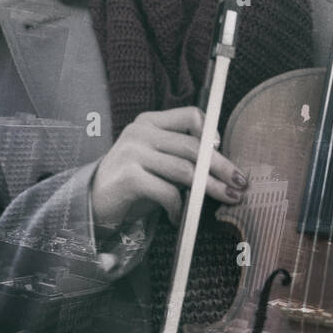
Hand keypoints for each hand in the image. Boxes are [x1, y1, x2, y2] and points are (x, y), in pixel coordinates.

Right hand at [89, 106, 246, 228]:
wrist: (92, 201)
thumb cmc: (134, 181)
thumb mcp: (158, 161)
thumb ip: (183, 155)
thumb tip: (225, 166)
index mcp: (150, 122)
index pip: (190, 115)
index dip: (211, 132)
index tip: (222, 150)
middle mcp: (140, 133)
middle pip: (193, 147)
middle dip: (222, 167)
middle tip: (240, 183)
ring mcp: (132, 153)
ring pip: (185, 170)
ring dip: (210, 188)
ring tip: (225, 199)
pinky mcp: (128, 177)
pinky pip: (167, 191)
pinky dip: (179, 207)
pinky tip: (179, 216)